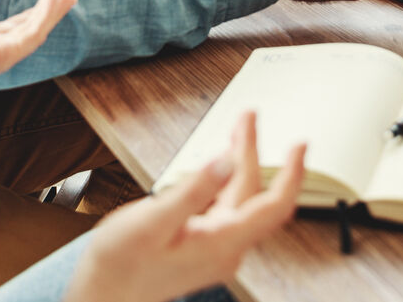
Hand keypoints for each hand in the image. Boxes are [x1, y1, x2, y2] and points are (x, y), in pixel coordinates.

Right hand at [66, 112, 304, 301]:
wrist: (101, 296)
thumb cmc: (120, 263)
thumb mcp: (153, 220)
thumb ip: (193, 190)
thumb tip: (225, 160)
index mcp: (221, 242)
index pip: (273, 205)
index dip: (293, 173)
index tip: (300, 144)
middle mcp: (226, 249)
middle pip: (255, 194)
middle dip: (253, 152)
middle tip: (248, 117)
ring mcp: (217, 251)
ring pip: (242, 200)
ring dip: (243, 164)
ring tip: (238, 132)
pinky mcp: (205, 248)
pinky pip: (228, 209)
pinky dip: (229, 181)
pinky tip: (220, 167)